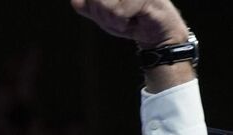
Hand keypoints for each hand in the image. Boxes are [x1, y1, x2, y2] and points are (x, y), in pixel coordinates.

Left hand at [72, 0, 186, 47]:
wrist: (157, 34)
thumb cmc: (131, 21)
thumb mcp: (103, 15)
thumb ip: (87, 7)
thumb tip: (75, 0)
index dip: (93, 8)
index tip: (109, 12)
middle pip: (94, 0)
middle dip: (102, 14)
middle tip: (119, 17)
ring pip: (104, 4)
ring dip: (112, 19)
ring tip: (127, 18)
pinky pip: (119, 11)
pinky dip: (122, 22)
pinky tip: (135, 19)